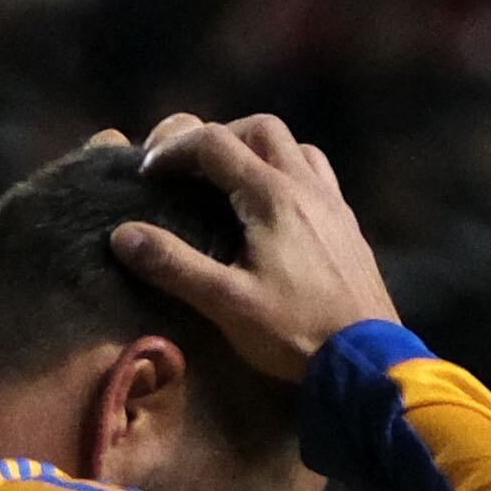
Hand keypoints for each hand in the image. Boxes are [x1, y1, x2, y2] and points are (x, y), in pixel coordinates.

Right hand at [107, 112, 401, 380]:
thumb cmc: (295, 333)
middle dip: (219, 136)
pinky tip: (276, 211)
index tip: (147, 172)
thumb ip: (174, 266)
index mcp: (273, 196)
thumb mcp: (226, 303)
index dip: (174, 149)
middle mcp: (307, 187)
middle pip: (261, 129)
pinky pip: (318, 177)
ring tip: (232, 182)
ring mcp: (334, 205)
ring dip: (259, 151)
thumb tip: (123, 235)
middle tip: (191, 167)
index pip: (214, 144)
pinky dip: (289, 174)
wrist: (367, 361)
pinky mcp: (348, 228)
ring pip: (296, 148)